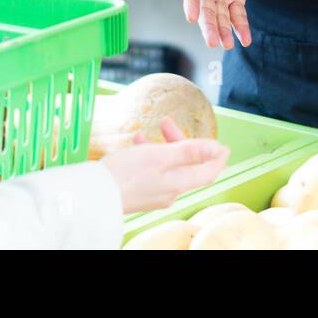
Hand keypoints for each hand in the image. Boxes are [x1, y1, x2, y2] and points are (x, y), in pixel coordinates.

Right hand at [100, 117, 229, 212]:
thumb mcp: (160, 155)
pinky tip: (135, 144)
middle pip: (185, 166)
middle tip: (166, 123)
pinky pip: (152, 172)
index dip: (216, 158)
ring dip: (162, 146)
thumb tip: (217, 148)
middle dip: (180, 142)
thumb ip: (189, 151)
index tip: (223, 147)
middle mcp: (170, 191)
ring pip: (166, 166)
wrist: (94, 195)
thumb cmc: (125, 174)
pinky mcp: (140, 193)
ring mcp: (154, 194)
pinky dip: (149, 155)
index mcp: (178, 182)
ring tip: (146, 131)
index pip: (208, 172)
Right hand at [161, 0, 250, 48]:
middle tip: (211, 42)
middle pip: (206, 12)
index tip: (190, 17)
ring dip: (224, 32)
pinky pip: (238, 14)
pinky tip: (245, 40)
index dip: (190, 4)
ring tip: (227, 45)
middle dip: (209, 27)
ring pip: (222, 17)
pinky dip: (241, 27)